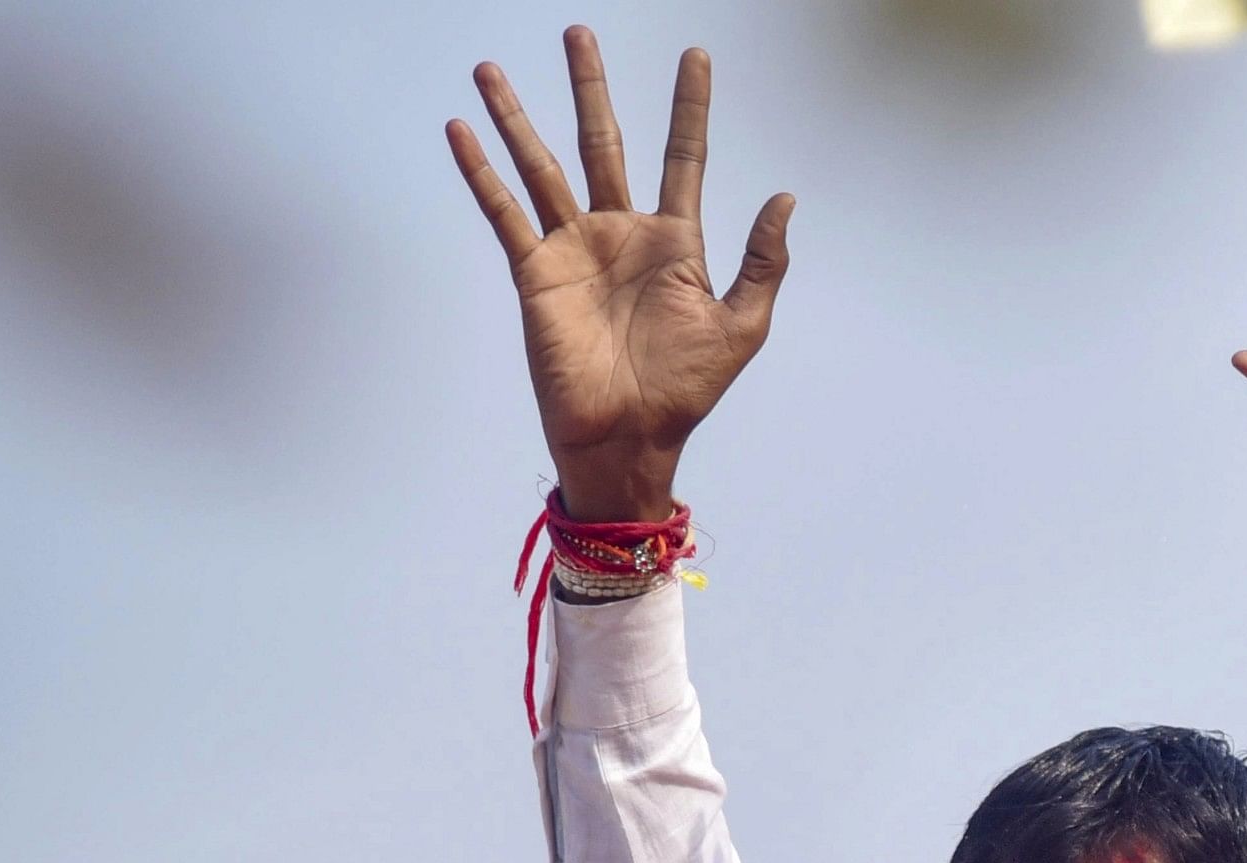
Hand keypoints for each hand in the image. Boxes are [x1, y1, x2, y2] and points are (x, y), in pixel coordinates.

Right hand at [449, 28, 792, 522]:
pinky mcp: (535, 272)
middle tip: (578, 32)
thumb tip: (785, 197)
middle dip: (590, 89)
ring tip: (492, 69)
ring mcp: (574, 249)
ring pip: (542, 166)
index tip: (695, 56)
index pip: (683, 157)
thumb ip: (762, 261)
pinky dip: (481, 172)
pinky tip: (461, 130)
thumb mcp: (742, 325)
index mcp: (674, 242)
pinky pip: (505, 212)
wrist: (631, 438)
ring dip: (517, 118)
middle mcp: (620, 234)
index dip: (690, 107)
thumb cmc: (687, 390)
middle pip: (603, 143)